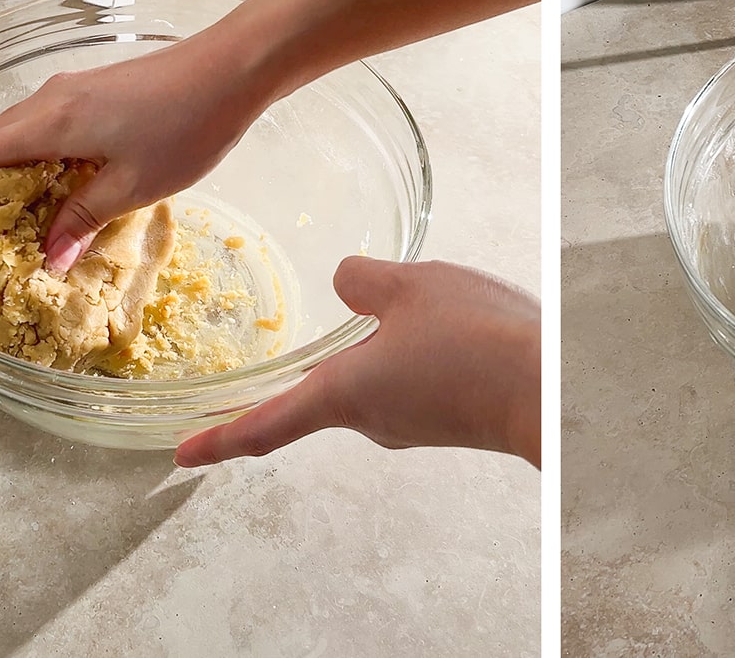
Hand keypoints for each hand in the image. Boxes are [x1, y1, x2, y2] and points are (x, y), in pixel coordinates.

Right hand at [0, 29, 268, 270]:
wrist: (232, 69)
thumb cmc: (188, 128)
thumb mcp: (135, 187)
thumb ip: (85, 219)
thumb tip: (49, 257)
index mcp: (51, 123)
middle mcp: (51, 100)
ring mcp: (74, 88)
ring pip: (21, 130)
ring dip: (15, 170)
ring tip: (33, 215)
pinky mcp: (97, 86)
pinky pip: (49, 121)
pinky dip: (42, 152)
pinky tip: (70, 181)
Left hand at [175, 257, 540, 468]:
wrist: (552, 389)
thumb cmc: (476, 341)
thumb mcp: (411, 287)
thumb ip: (365, 280)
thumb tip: (344, 280)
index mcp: (343, 394)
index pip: (263, 426)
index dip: (217, 441)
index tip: (182, 454)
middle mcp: (370, 420)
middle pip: (323, 396)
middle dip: (314, 372)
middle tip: (304, 347)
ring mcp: (411, 425)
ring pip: (373, 384)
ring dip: (375, 355)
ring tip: (410, 314)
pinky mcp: (446, 420)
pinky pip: (411, 385)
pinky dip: (410, 358)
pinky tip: (442, 329)